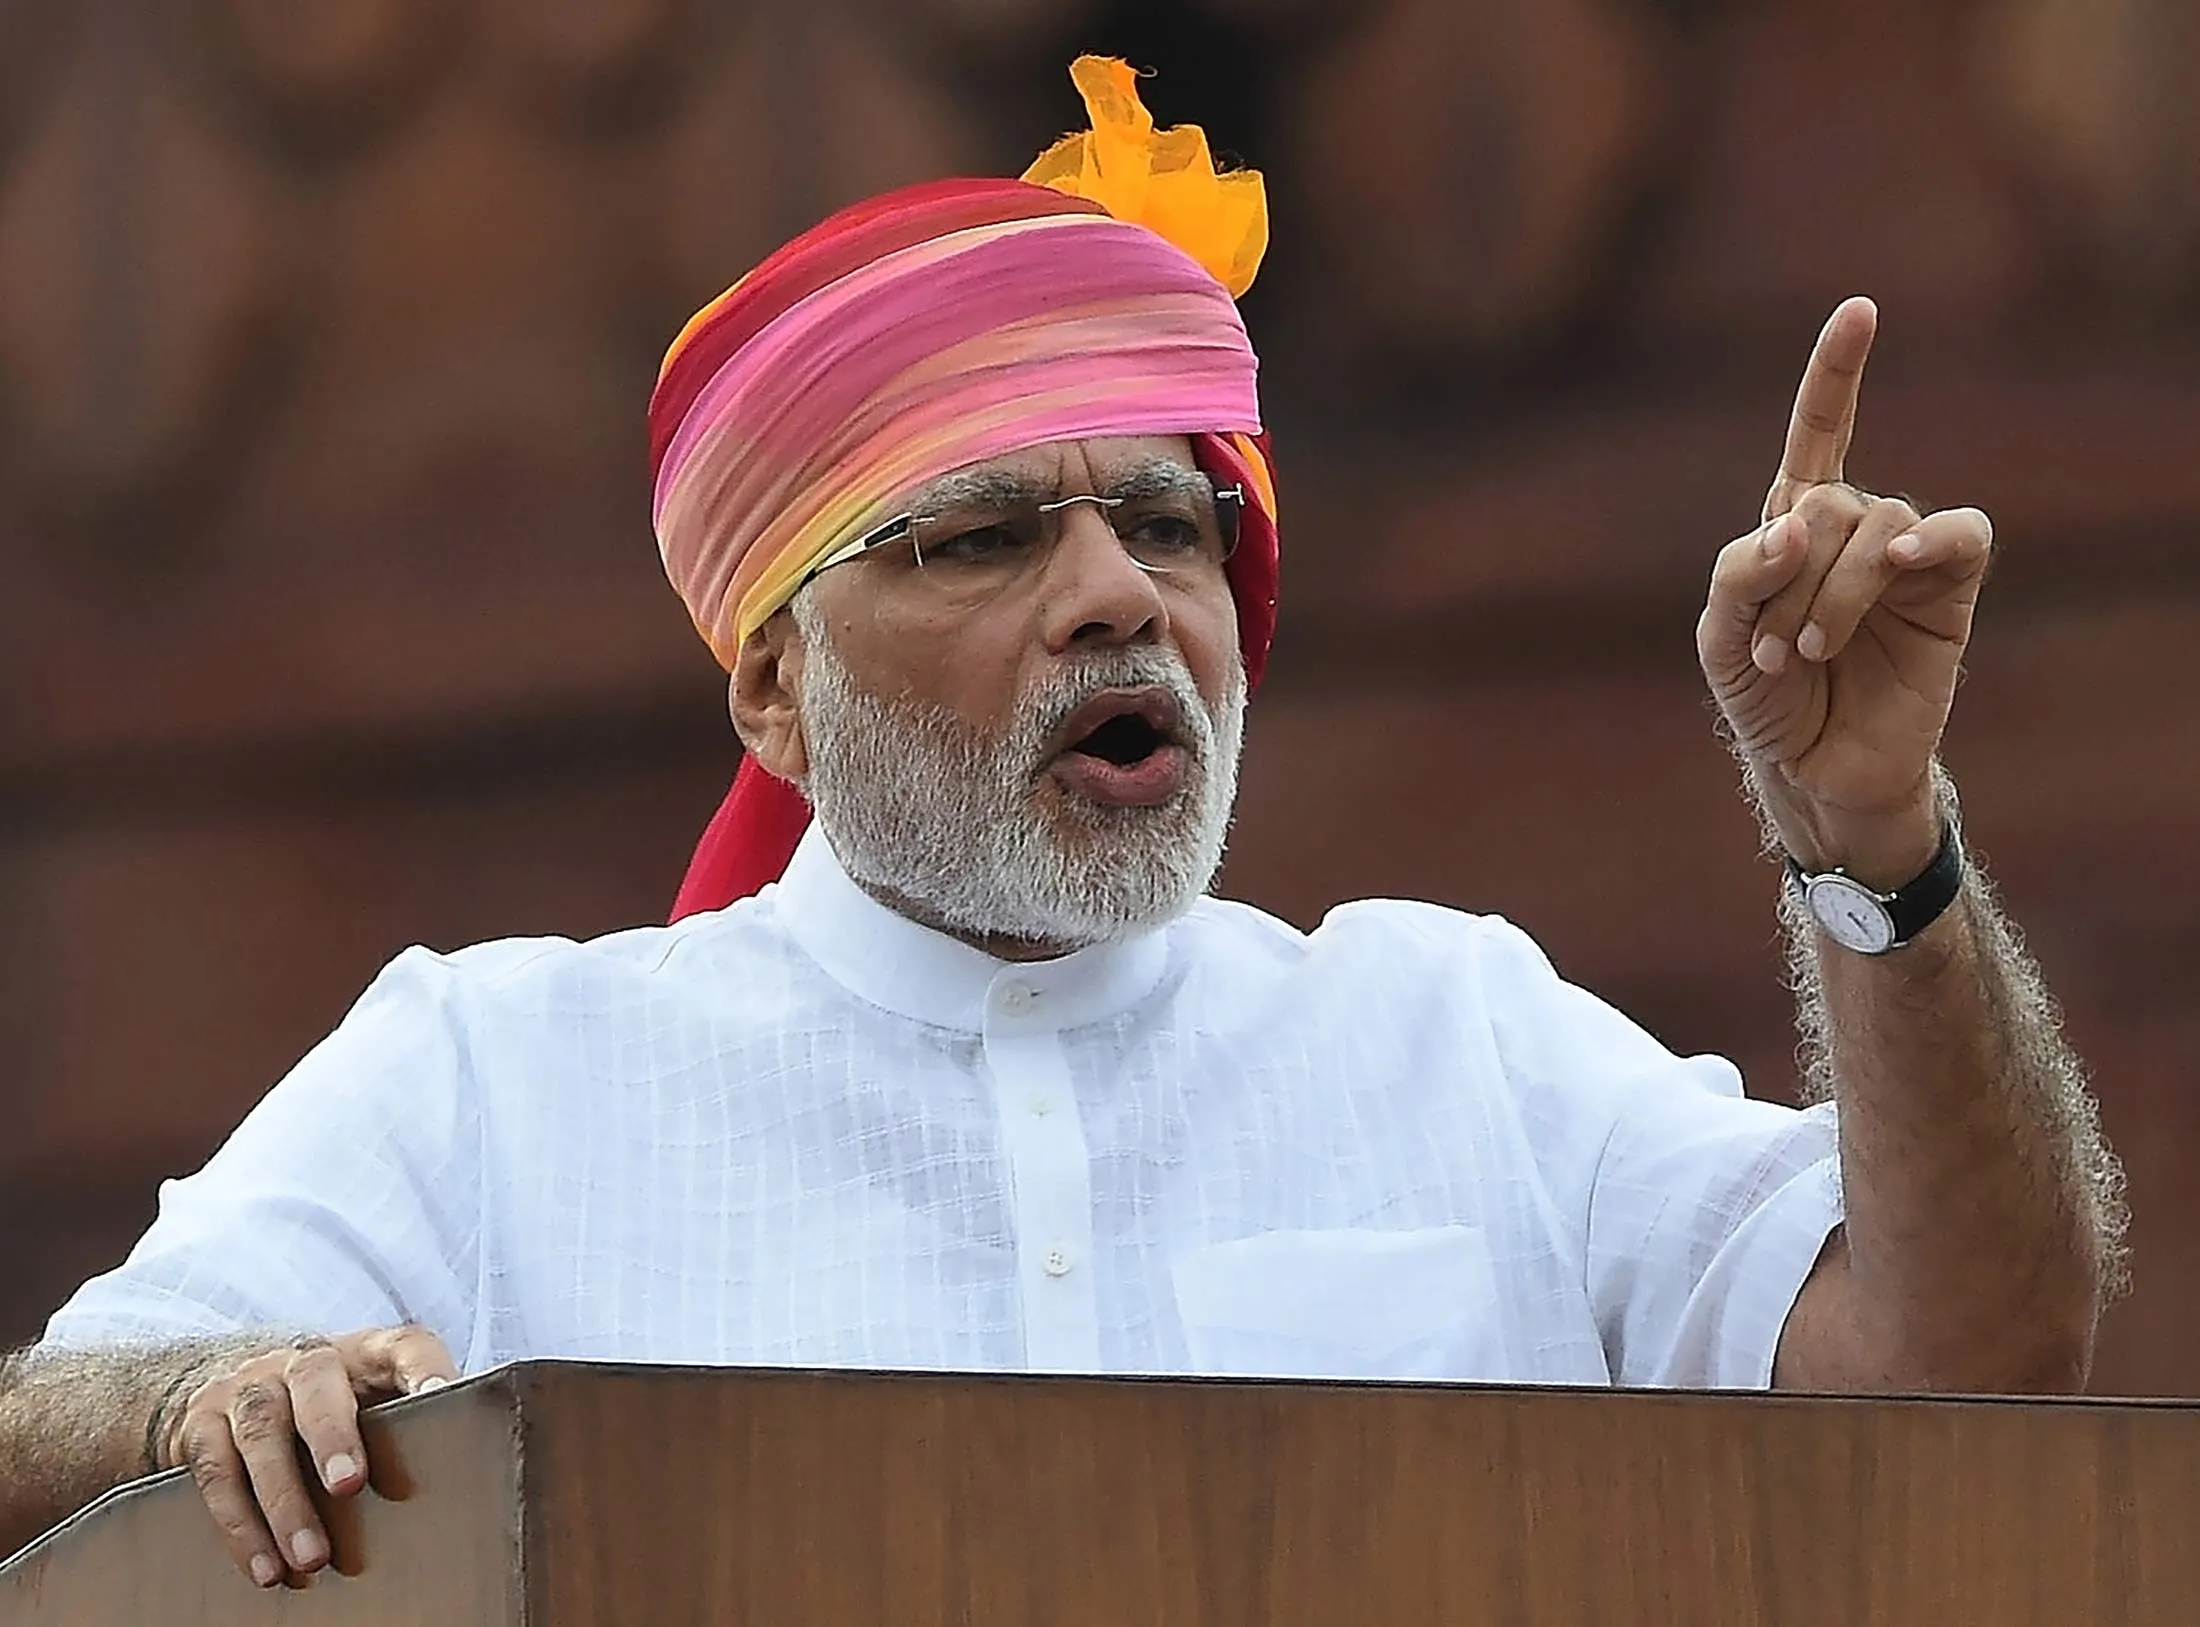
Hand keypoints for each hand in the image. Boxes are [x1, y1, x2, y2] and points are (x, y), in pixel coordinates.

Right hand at [158, 1324, 456, 1587]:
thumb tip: (478, 1465)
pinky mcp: (201, 1423)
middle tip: (350, 1485)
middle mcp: (304, 1359)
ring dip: (284, 1500)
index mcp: (364, 1352)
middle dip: (332, 1433)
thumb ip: (414, 1420)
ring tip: (311, 1559)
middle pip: (316, 1380)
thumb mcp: (375, 1399)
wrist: (235, 1383)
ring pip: (260, 1431)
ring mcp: (248, 1386)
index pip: (404, 1346)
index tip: (440, 1398)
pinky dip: (239, 1526)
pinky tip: (265, 1568)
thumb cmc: (336, 1406)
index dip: (423, 1369)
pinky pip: (214, 1473)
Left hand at [1697, 296, 1992, 886]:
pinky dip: (1928, 541)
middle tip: (1774, 649)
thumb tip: (1795, 520)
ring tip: (1807, 652)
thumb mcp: (1721, 639)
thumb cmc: (1764, 699)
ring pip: (1877, 525)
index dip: (1837, 374)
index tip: (1860, 310)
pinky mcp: (1949, 593)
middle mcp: (1852, 530)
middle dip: (1789, 576)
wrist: (1812, 771)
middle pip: (1828, 502)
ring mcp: (1903, 560)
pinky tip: (1902, 564)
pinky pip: (1957, 536)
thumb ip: (1739, 572)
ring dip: (1833, 591)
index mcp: (1793, 525)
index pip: (1818, 434)